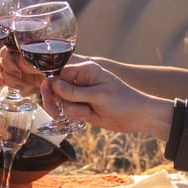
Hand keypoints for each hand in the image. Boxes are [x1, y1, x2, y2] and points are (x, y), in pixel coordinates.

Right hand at [50, 57, 174, 142]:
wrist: (138, 117)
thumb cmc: (123, 101)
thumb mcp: (98, 95)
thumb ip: (74, 91)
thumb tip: (52, 83)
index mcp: (86, 70)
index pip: (59, 72)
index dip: (51, 84)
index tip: (49, 96)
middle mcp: (82, 80)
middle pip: (56, 88)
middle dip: (57, 100)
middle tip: (56, 113)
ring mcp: (82, 94)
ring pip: (62, 102)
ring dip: (72, 110)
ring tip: (89, 113)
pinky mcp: (84, 107)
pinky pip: (70, 111)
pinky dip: (76, 116)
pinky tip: (90, 117)